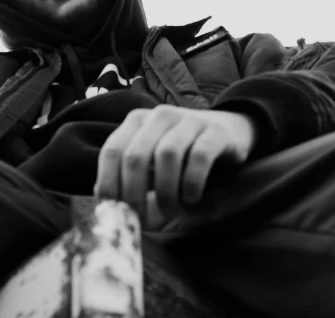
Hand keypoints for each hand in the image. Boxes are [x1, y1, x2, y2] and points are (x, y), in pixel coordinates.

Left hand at [94, 105, 256, 221]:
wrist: (230, 132)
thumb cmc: (182, 156)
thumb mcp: (152, 166)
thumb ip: (129, 181)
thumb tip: (104, 203)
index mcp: (136, 121)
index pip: (112, 151)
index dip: (109, 184)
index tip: (113, 211)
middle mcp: (159, 116)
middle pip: (135, 156)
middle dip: (134, 193)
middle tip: (141, 219)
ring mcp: (189, 120)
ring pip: (166, 154)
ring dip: (165, 191)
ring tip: (169, 210)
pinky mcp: (215, 131)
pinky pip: (199, 157)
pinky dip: (192, 182)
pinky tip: (191, 197)